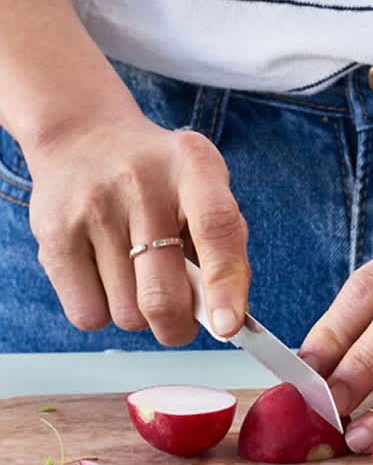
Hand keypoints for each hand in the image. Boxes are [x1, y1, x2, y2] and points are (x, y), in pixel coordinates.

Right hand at [24, 110, 249, 344]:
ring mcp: (93, 208)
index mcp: (195, 167)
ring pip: (127, 314)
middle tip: (183, 321)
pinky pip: (88, 315)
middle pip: (161, 294)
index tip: (228, 326)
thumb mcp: (206, 190)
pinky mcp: (53, 233)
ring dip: (140, 314)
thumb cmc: (163, 181)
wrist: (85, 137)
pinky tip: (108, 276)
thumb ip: (225, 248)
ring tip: (139, 274)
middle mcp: (142, 184)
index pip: (216, 229)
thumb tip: (226, 319)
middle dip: (178, 326)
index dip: (225, 285)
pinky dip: (105, 312)